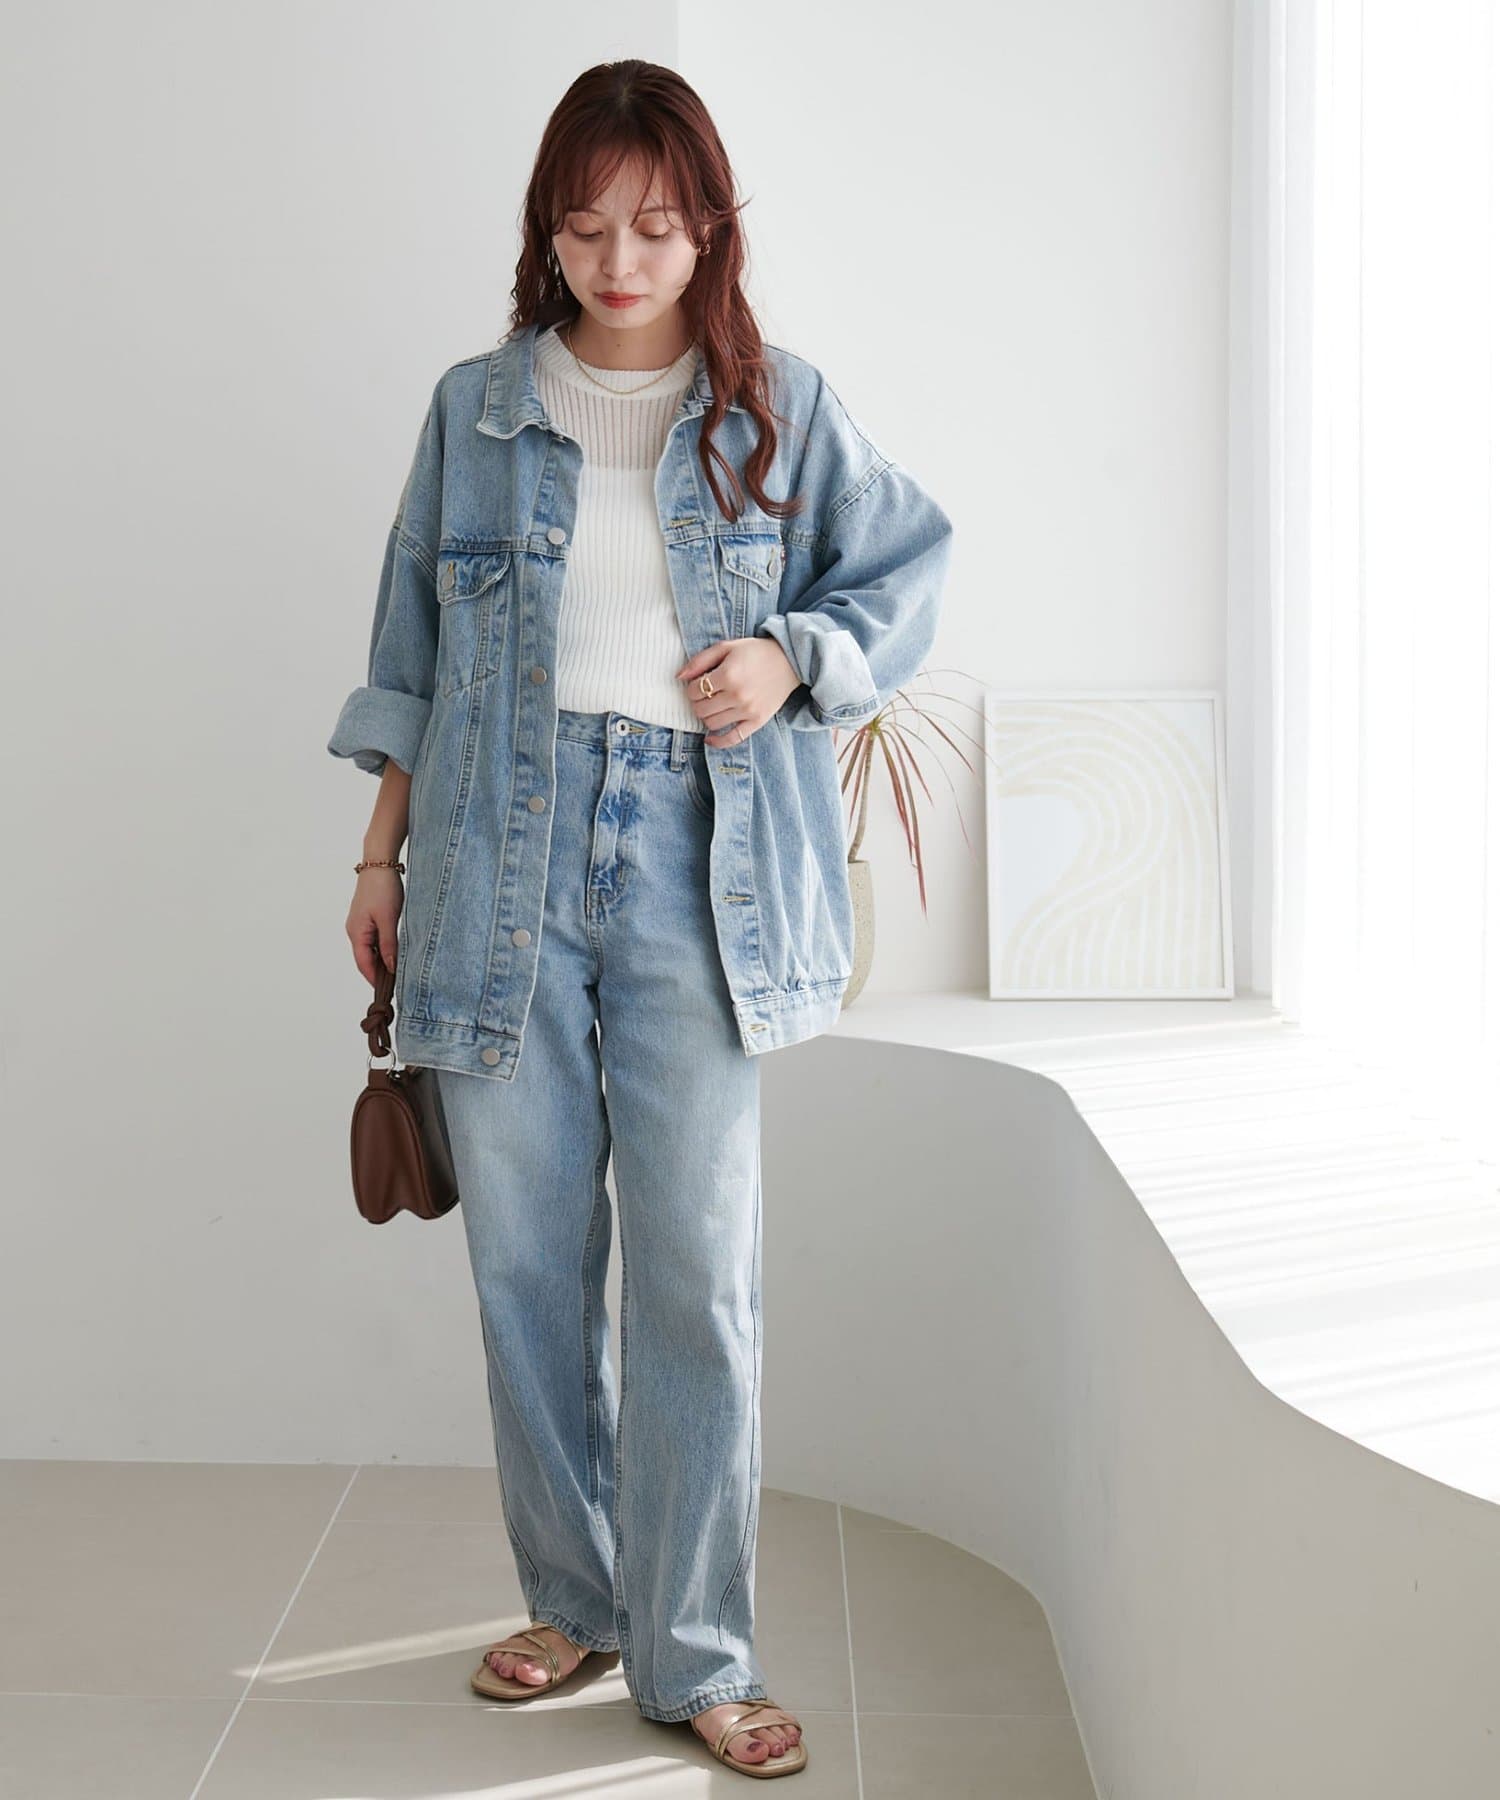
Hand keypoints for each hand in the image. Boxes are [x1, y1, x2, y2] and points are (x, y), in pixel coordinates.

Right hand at [346, 868, 403, 982]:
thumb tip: (390, 968)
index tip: (388, 992)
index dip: (375, 979)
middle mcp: (355, 930)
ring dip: (382, 960)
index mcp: (356, 933)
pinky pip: (374, 939)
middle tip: (397, 985)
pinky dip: (383, 948)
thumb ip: (389, 945)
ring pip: (370, 949)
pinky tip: (396, 951)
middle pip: (365, 959)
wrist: (380, 863)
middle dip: (379, 973)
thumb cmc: (383, 888)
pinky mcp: (368, 917)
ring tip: (399, 971)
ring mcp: (360, 923)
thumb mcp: (389, 919)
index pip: (363, 964)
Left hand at [675, 637, 800, 744]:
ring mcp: (748, 711)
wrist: (789, 661)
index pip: (694, 691)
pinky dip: (718, 741)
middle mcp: (737, 695)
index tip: (698, 684)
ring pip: (712, 724)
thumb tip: (679, 676)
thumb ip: (701, 660)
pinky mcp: (757, 721)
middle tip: (704, 695)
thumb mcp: (727, 647)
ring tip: (712, 707)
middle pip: (700, 709)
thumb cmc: (756, 652)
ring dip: (706, 717)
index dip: (691, 688)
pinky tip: (709, 738)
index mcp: (728, 675)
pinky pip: (733, 738)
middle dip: (697, 702)